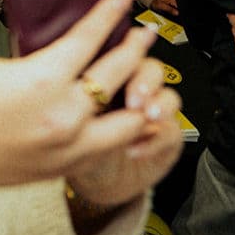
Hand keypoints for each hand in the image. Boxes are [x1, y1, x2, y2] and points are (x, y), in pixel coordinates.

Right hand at [0, 0, 175, 196]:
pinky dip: (119, 130)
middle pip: (119, 73)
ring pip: (130, 119)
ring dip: (139, 94)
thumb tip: (70, 48)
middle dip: (135, 47)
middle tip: (142, 32)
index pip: (91, 37)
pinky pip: (108, 148)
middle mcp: (62, 116)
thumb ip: (42, 62)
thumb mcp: (0, 68)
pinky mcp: (63, 169)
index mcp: (42, 81)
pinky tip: (120, 115)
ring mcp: (66, 148)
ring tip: (142, 78)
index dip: (111, 13)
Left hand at [66, 60, 182, 205]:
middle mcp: (133, 92)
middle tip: (135, 97)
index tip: (121, 58)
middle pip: (150, 69)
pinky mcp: (166, 137)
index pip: (122, 54)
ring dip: (159, 105)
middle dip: (146, 80)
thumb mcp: (64, 120)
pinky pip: (171, 132)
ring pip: (168, 96)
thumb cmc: (77, 148)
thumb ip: (68, 98)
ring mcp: (152, 113)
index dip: (127, 52)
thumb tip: (64, 75)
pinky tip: (134, 150)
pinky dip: (155, 140)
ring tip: (145, 116)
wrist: (96, 182)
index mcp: (108, 79)